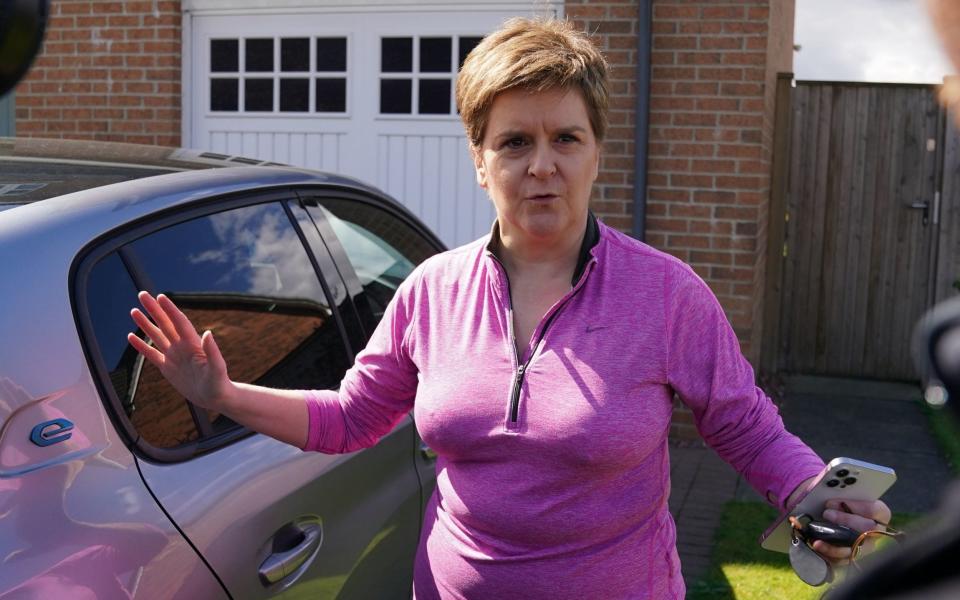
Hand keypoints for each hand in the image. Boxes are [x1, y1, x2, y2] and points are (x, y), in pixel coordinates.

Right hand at [128, 291, 232, 411]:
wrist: (216, 398)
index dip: (170, 310)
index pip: (179, 322)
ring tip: (134, 311)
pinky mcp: (167, 368)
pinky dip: (141, 346)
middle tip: (142, 295)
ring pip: (156, 336)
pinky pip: (151, 354)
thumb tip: (207, 333)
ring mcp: (173, 356)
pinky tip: (131, 336)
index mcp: (193, 344)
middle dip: (154, 309)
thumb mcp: (217, 368)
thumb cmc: (220, 383)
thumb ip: (212, 351)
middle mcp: (182, 347)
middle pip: (165, 324)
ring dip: (145, 324)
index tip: (160, 297)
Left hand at [810, 498, 891, 561]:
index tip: (835, 501)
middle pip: (866, 528)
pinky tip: (817, 544)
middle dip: (844, 520)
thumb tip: (829, 488)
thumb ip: (843, 494)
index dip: (854, 505)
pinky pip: (843, 559)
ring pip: (855, 546)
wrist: (840, 520)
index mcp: (880, 515)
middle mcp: (877, 532)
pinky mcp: (854, 557)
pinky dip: (829, 551)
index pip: (874, 510)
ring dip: (835, 540)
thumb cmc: (845, 506)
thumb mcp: (847, 497)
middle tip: (826, 513)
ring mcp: (867, 547)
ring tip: (818, 534)